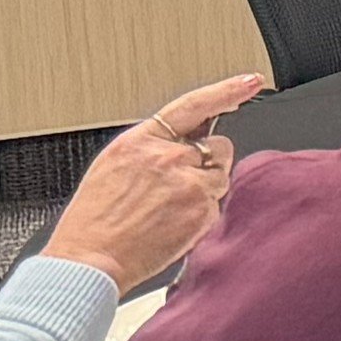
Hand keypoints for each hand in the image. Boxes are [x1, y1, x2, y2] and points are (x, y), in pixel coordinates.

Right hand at [50, 72, 263, 289]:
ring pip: (220, 176)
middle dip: (208, 163)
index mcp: (140, 141)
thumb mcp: (114, 167)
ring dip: (206, 190)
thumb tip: (185, 140)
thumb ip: (152, 149)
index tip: (250, 82)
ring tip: (170, 210)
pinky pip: (217, 206)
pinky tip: (175, 225)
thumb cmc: (95, 221)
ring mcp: (187, 182)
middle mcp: (167, 157)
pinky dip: (203, 216)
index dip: (227, 91)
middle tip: (180, 187)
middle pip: (217, 146)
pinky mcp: (201, 208)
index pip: (193, 105)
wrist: (89, 258)